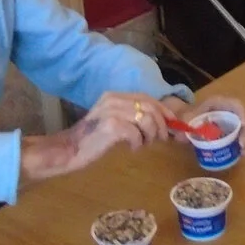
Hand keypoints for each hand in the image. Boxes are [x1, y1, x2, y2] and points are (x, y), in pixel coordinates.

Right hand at [18, 90, 174, 181]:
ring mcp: (111, 111)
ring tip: (142, 143)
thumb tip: (162, 123)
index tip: (172, 124)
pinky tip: (131, 148)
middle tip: (160, 139)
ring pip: (147, 119)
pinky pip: (136, 133)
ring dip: (151, 135)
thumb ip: (133, 117)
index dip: (164, 110)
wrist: (72, 149)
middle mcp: (113, 99)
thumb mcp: (116, 121)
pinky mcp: (111, 125)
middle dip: (161, 125)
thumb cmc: (95, 138)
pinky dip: (138, 143)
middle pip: (150, 107)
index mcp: (114, 95)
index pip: (147, 98)